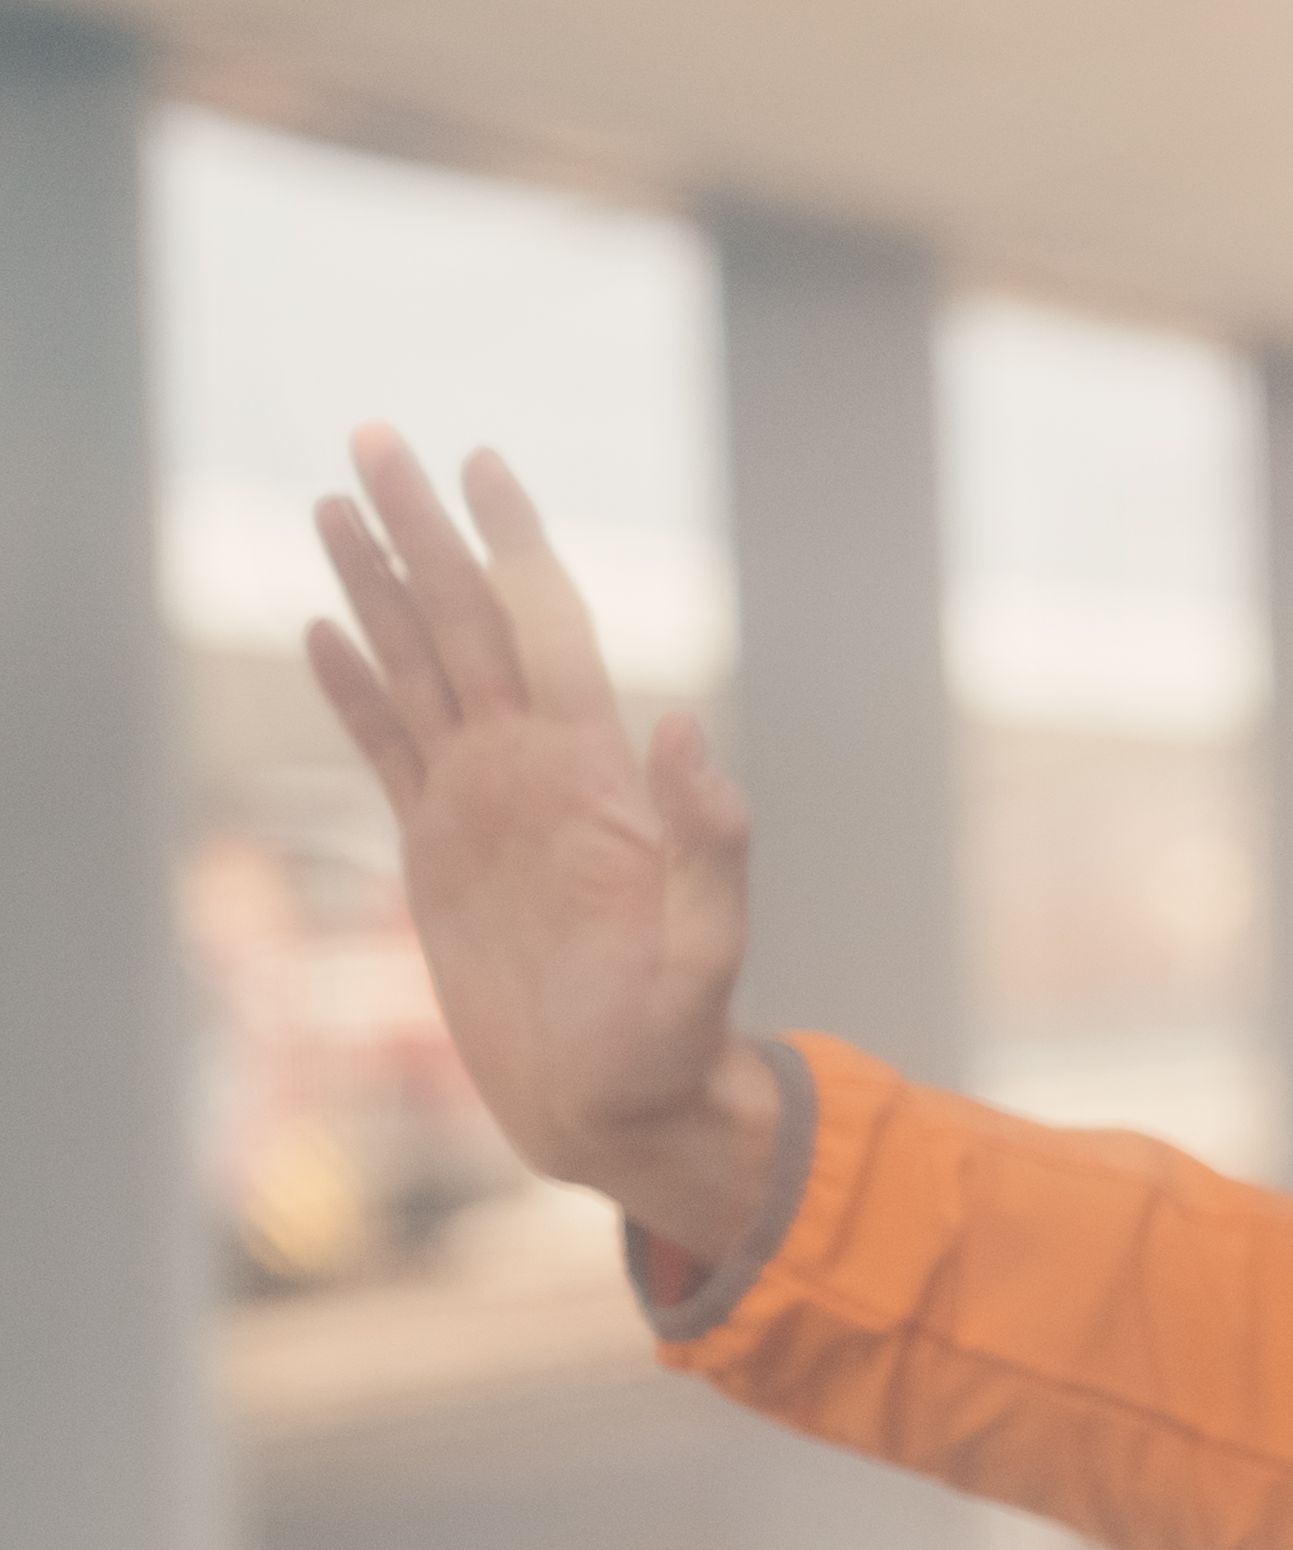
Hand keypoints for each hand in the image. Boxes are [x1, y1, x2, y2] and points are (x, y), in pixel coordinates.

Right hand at [302, 428, 785, 1264]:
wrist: (623, 1112)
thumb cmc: (671, 1044)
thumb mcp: (708, 953)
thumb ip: (711, 845)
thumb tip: (690, 725)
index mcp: (590, 777)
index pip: (547, 627)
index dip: (514, 543)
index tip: (481, 461)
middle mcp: (532, 771)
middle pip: (467, 621)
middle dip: (422, 532)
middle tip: (373, 437)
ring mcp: (482, 806)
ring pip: (420, 667)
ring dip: (379, 588)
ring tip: (334, 504)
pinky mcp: (439, 852)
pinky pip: (387, 750)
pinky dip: (355, 688)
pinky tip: (325, 632)